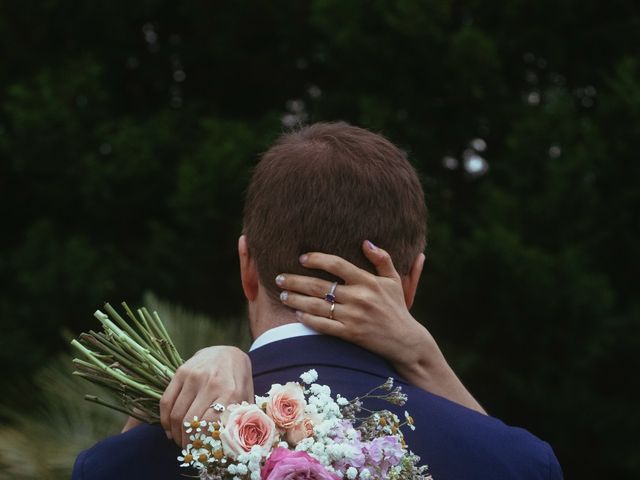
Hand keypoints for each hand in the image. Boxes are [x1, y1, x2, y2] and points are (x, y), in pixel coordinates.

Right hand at [159, 346, 253, 446]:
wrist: (228, 351)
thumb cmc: (239, 379)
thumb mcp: (245, 397)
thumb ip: (239, 417)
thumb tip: (230, 443)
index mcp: (231, 391)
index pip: (210, 425)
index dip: (202, 443)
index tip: (200, 452)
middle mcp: (211, 383)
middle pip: (190, 422)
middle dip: (186, 441)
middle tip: (188, 449)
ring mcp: (194, 376)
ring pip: (176, 414)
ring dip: (174, 433)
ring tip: (179, 440)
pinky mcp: (181, 372)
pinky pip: (166, 401)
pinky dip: (164, 419)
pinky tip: (169, 428)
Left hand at [276, 240, 485, 413]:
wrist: (406, 341)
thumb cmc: (397, 308)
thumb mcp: (394, 280)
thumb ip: (382, 259)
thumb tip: (365, 242)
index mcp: (368, 281)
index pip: (337, 264)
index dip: (317, 259)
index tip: (302, 258)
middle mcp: (359, 297)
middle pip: (320, 285)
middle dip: (296, 280)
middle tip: (279, 277)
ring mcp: (353, 317)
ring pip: (317, 306)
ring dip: (296, 299)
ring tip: (283, 294)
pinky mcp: (350, 334)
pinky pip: (323, 325)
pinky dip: (308, 319)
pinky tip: (297, 313)